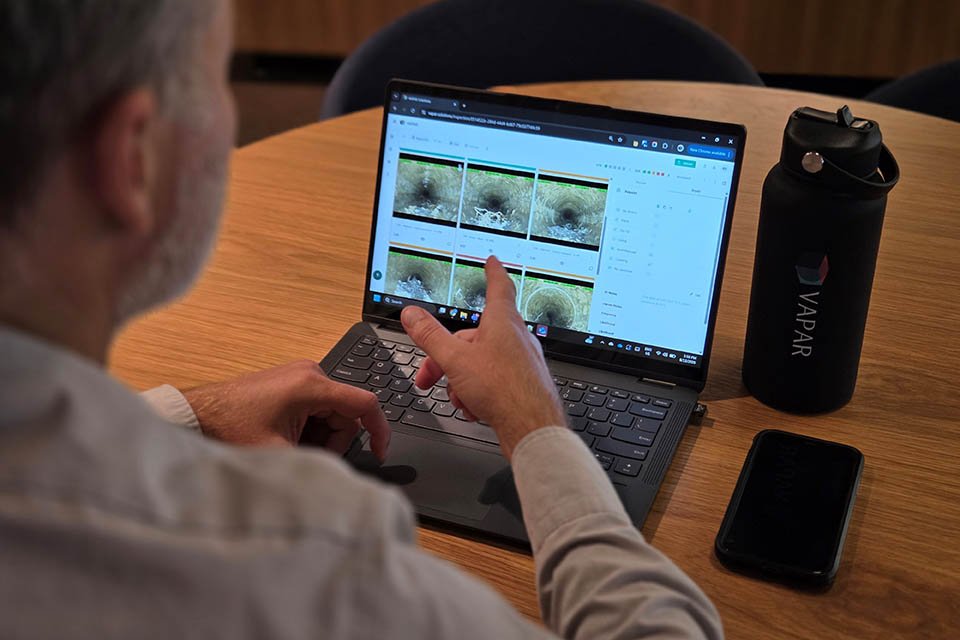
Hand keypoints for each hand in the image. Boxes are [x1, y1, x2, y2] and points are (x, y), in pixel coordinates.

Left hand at [182, 360, 389, 459]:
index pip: (365, 403)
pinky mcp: (291, 382)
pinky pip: (317, 408)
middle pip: (347, 412)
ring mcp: (300, 375)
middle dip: (335, 440)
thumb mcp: (280, 454)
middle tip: (307, 456)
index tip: (380, 454)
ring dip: (320, 436)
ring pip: (332, 413)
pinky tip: (286, 437)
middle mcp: (310, 373)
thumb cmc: (228, 428)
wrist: (195, 416)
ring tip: (290, 446)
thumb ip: (319, 462)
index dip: (379, 431)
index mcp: (311, 384)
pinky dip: (310, 428)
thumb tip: (344, 479)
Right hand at [400, 256, 564, 460]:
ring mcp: (522, 361)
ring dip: (462, 381)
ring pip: (482, 362)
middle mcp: (516, 337)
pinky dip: (479, 393)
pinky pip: (494, 381)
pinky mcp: (524, 383)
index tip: (492, 262)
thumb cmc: (503, 390)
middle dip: (448, 358)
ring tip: (460, 399)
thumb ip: (430, 336)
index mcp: (502, 322)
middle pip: (475, 337)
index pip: (499, 286)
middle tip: (428, 377)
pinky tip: (474, 409)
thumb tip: (412, 314)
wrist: (532, 427)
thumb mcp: (455, 360)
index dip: (493, 272)